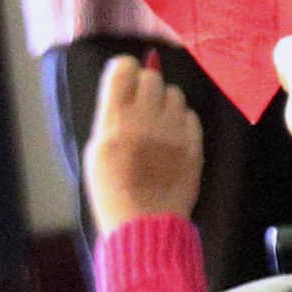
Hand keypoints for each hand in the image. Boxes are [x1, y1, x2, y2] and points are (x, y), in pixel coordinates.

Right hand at [81, 51, 205, 233]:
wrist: (143, 223)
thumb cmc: (112, 189)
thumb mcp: (97, 150)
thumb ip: (111, 114)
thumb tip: (127, 80)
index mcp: (114, 120)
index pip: (124, 68)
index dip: (126, 71)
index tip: (126, 81)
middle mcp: (144, 120)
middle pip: (152, 78)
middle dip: (146, 87)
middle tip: (142, 107)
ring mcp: (173, 132)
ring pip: (176, 94)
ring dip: (166, 104)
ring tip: (159, 125)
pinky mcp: (194, 145)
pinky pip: (191, 117)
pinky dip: (183, 123)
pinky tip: (173, 139)